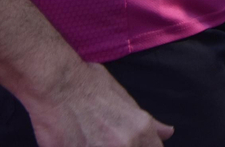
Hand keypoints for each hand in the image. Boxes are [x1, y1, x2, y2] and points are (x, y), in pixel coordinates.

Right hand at [25, 60, 172, 144]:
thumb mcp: (125, 99)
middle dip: (122, 146)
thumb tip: (168, 133)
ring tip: (90, 137)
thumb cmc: (89, 86)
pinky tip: (77, 141)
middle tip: (106, 137)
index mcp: (140, 129)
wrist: (56, 83)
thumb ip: (148, 124)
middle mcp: (123, 144)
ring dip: (98, 145)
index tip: (133, 143)